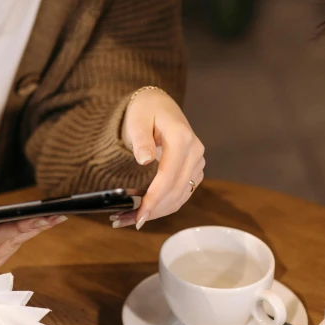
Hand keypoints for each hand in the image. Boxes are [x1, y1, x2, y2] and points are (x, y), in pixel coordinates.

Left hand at [114, 88, 204, 228]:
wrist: (158, 104)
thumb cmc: (145, 110)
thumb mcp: (137, 120)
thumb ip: (141, 139)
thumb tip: (144, 160)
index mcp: (182, 137)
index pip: (168, 176)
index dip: (154, 199)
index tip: (138, 215)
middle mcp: (195, 151)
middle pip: (176, 190)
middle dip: (153, 210)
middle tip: (126, 221)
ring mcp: (197, 161)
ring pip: (181, 196)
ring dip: (158, 211)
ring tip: (130, 219)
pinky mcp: (194, 169)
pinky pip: (182, 193)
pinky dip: (165, 204)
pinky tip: (146, 210)